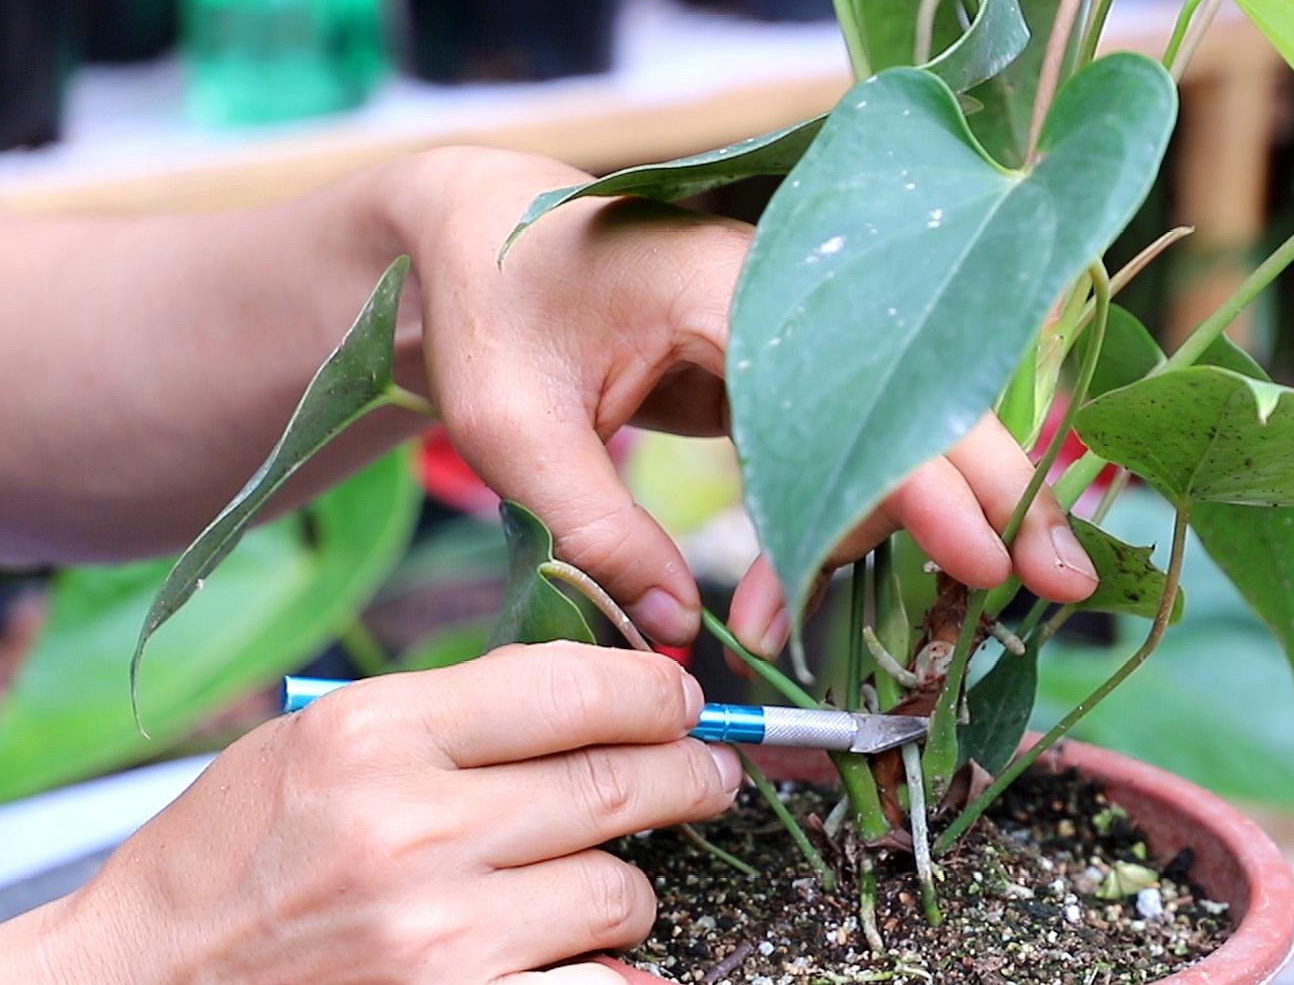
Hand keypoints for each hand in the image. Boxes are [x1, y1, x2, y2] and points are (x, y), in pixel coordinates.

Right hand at [7, 643, 727, 982]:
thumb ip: (456, 712)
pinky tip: (590, 956)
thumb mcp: (320, 746)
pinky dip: (610, 974)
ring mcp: (436, 939)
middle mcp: (410, 833)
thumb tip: (605, 688)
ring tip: (591, 884)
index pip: (574, 687)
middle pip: (623, 783)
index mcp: (374, 736)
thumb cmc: (235, 861)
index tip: (681, 701)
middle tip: (708, 775)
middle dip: (689, 775)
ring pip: (620, 893)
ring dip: (624, 890)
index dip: (656, 692)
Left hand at [389, 147, 1098, 654]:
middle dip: (996, 498)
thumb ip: (597, 526)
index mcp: (733, 290)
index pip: (863, 396)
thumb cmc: (487, 308)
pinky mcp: (781, 369)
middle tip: (1064, 582)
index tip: (986, 562)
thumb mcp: (512, 425)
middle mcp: (790, 303)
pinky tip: (784, 587)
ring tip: (771, 621)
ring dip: (877, 534)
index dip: (929, 487)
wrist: (472, 232)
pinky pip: (844, 447)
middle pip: (923, 403)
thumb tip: (679, 635)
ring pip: (892, 435)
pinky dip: (838, 518)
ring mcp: (795, 334)